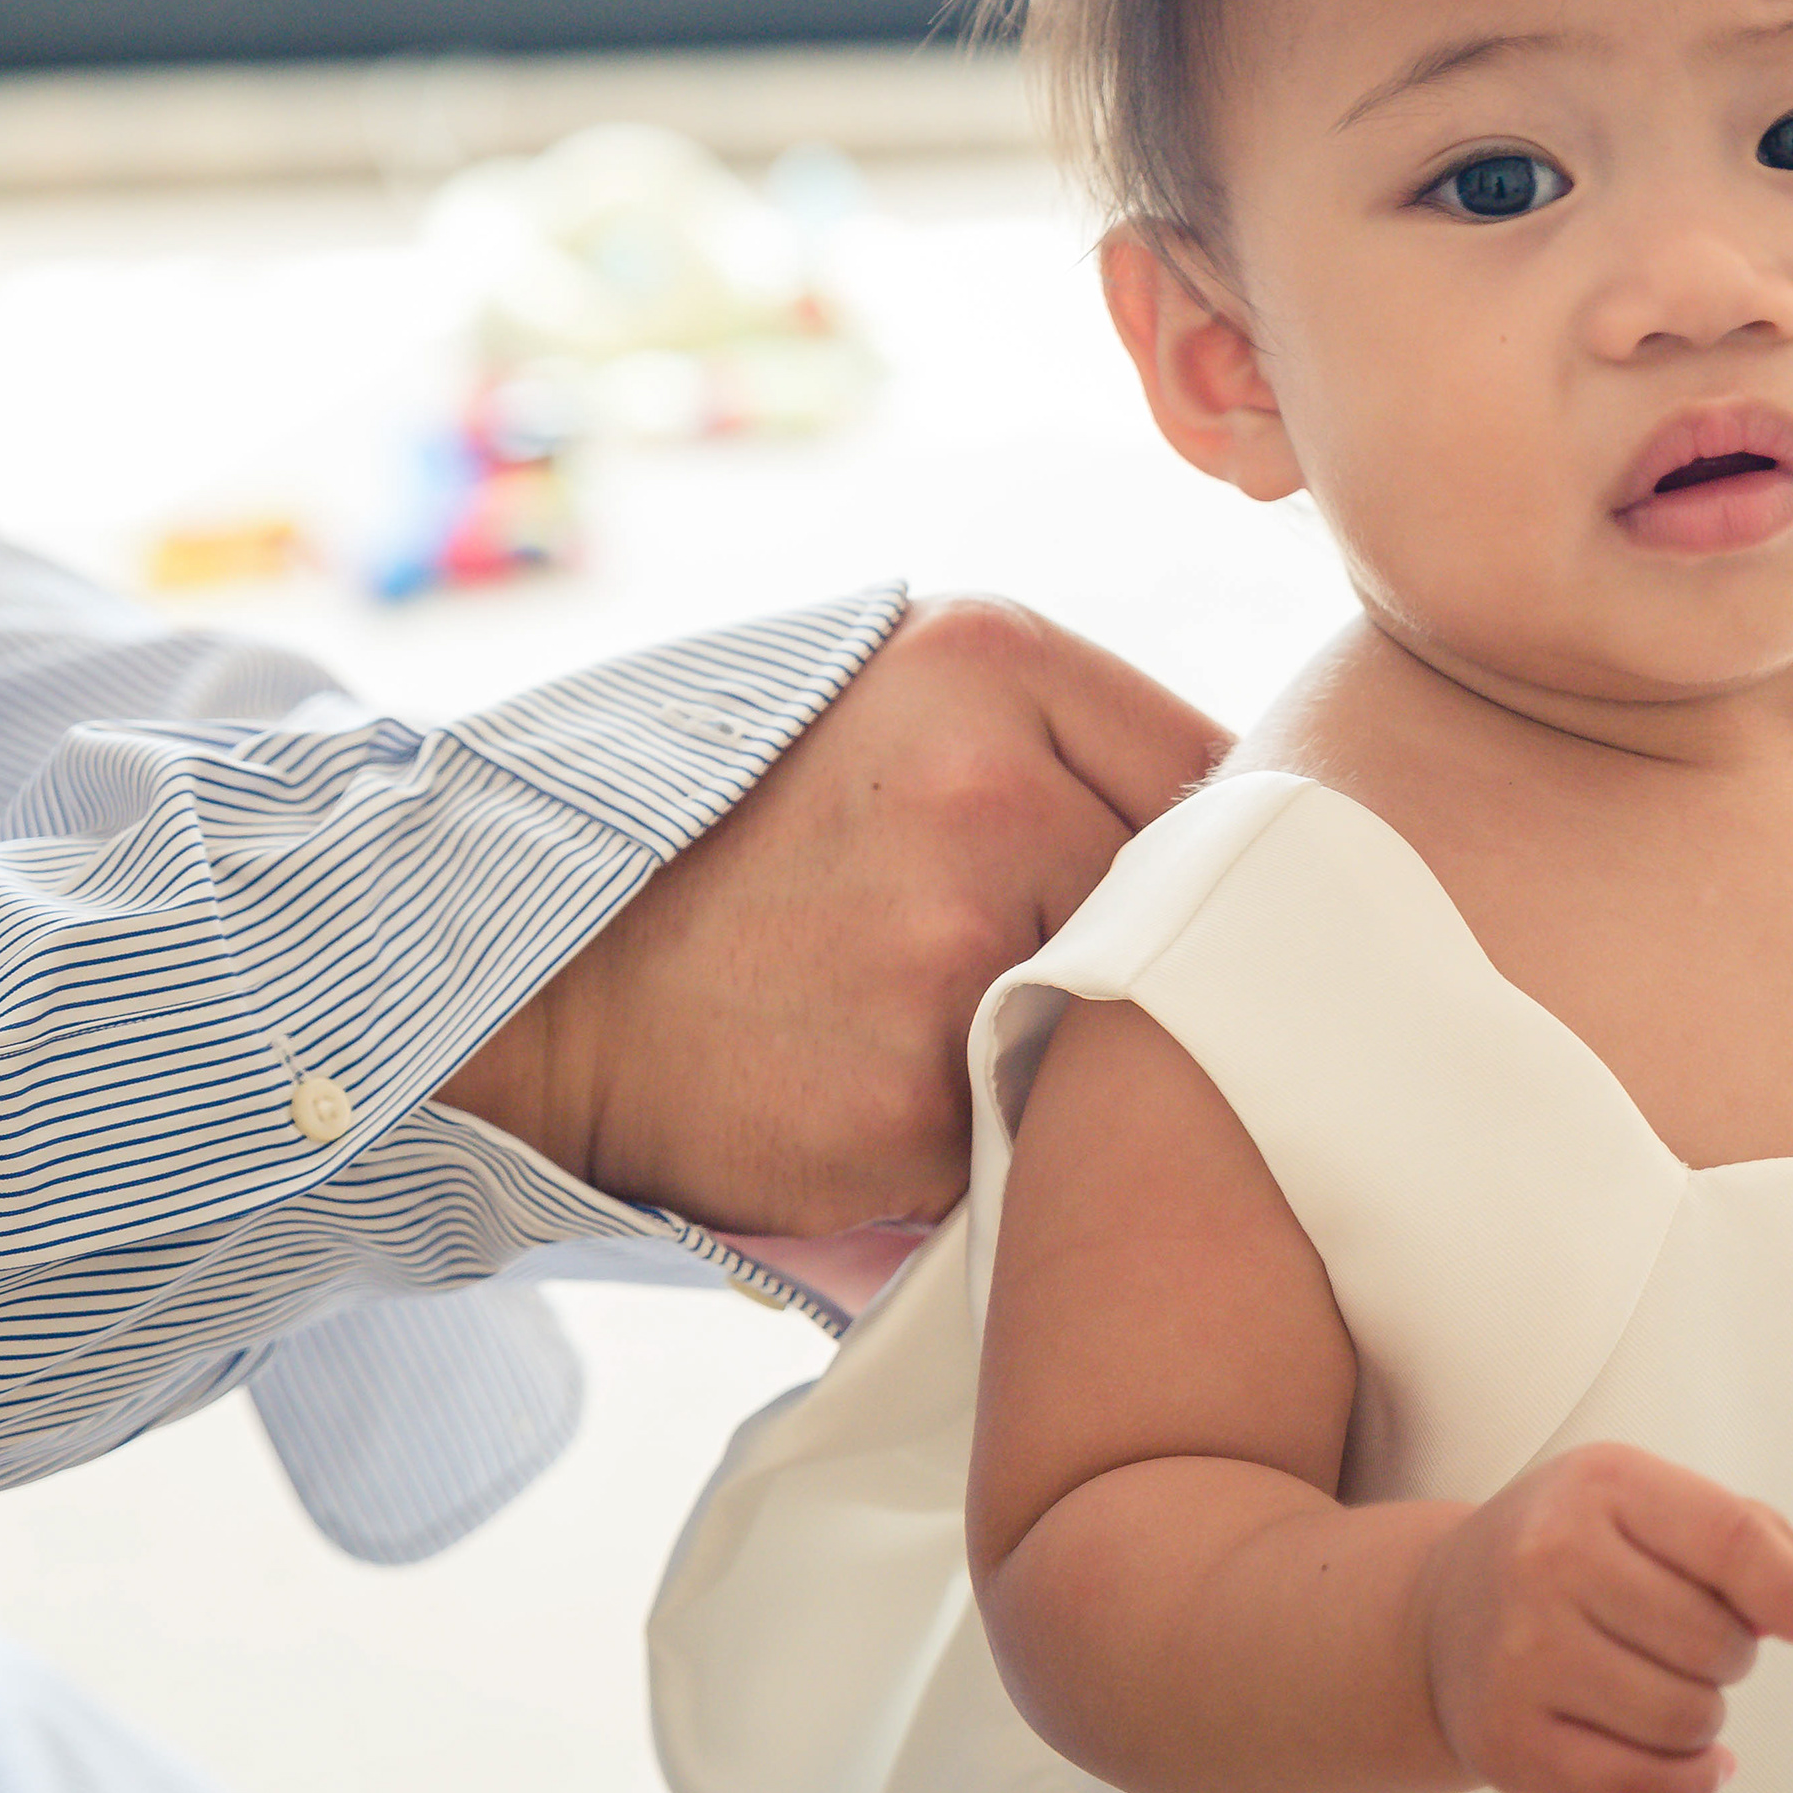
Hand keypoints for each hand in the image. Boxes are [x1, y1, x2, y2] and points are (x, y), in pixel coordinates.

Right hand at [438, 596, 1226, 1249]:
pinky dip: (999, 1135)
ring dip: (1080, 1047)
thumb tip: (1256, 805)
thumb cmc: (731, 846)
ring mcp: (955, 945)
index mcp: (991, 658)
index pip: (1223, 768)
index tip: (1177, 900)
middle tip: (1054, 978)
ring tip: (952, 1028)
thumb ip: (1055, 727)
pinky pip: (1042, 1128)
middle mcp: (989, 785)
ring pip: (1133, 1022)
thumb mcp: (882, 699)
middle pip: (1198, 903)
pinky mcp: (920, 1094)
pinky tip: (904, 1094)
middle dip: (1154, 954)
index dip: (1212, 856)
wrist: (535, 987)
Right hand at [1418, 1442, 1792, 1792]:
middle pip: (1718, 1642)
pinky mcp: (1508, 1743)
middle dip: (1729, 1655)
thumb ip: (1740, 1534)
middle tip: (1687, 1647)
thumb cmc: (1567, 1554)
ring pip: (1687, 1720)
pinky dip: (1689, 1783)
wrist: (1437, 1617)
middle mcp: (1547, 1561)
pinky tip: (1690, 1762)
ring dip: (1702, 1718)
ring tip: (1662, 1690)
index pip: (1732, 1540)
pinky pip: (1642, 1787)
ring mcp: (1520, 1656)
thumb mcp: (1641, 1502)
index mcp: (1599, 1485)